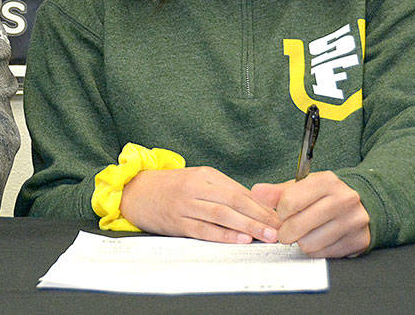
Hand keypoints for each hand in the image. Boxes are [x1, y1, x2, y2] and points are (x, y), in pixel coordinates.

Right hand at [118, 167, 282, 243]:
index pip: (239, 191)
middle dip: (259, 217)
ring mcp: (185, 205)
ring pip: (221, 215)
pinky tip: (238, 239)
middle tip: (277, 229)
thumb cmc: (171, 187)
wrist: (136, 192)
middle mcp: (196, 188)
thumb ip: (224, 190)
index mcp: (205, 175)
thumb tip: (255, 205)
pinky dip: (222, 235)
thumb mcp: (198, 180)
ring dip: (246, 226)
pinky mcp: (177, 222)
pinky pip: (203, 229)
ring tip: (264, 236)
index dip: (261, 205)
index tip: (279, 217)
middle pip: (234, 202)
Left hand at [251, 172, 370, 257]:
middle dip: (286, 231)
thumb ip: (277, 192)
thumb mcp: (303, 187)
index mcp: (327, 181)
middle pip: (297, 225)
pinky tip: (319, 239)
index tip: (282, 214)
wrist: (363, 204)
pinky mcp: (358, 240)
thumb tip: (256, 192)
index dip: (280, 212)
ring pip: (309, 243)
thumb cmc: (325, 196)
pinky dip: (316, 249)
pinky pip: (323, 253)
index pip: (289, 202)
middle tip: (287, 230)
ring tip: (305, 233)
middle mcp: (344, 199)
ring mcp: (353, 221)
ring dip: (301, 242)